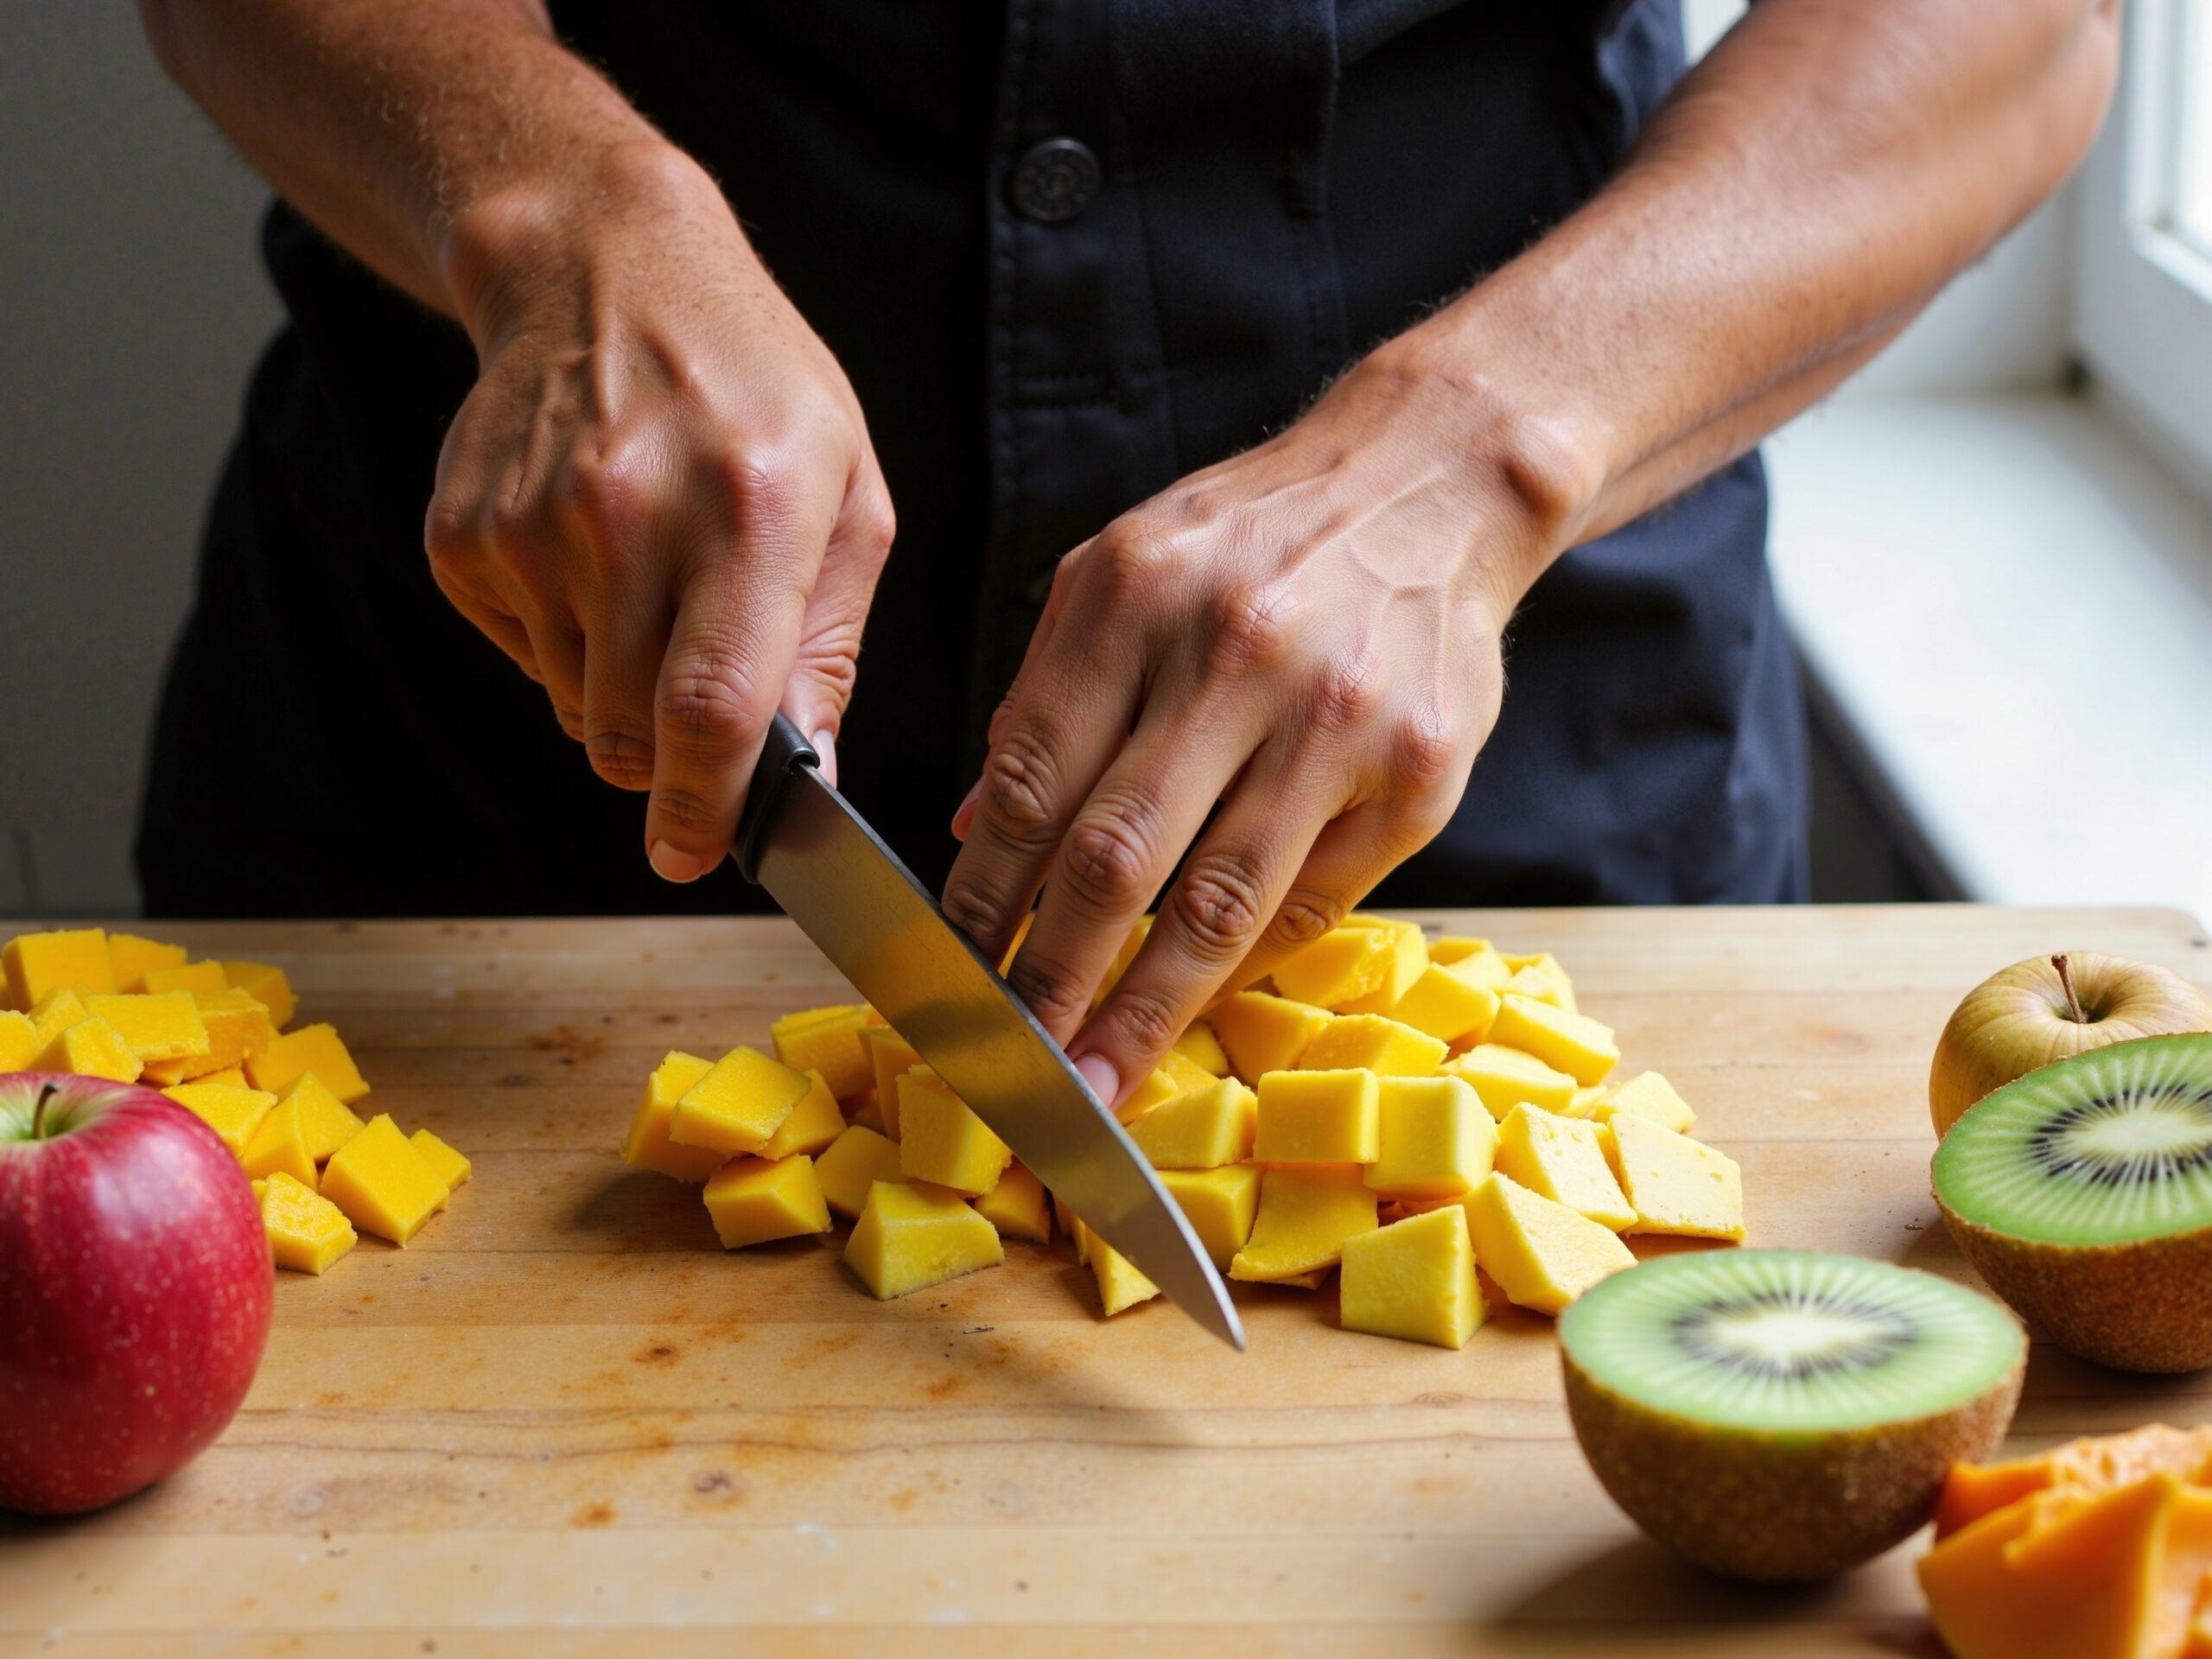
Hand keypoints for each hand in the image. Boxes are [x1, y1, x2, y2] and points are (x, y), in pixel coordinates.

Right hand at [424, 143, 893, 880]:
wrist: (602, 270)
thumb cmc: (753, 392)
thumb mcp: (847, 497)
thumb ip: (827, 649)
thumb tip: (808, 777)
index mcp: (752, 507)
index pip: (713, 706)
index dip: (706, 806)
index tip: (696, 854)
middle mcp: (629, 514)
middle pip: (634, 731)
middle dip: (671, 764)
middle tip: (699, 717)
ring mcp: (531, 526)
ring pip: (577, 709)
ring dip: (622, 698)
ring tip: (656, 592)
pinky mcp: (464, 536)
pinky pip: (524, 660)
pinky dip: (566, 647)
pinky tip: (595, 560)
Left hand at [940, 337, 1587, 1106]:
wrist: (1431, 485)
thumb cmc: (1253, 538)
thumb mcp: (1121, 570)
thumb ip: (1045, 695)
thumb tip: (968, 829)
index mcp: (1135, 597)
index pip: (1030, 782)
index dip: (982, 895)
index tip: (949, 969)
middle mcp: (1235, 656)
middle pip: (1116, 858)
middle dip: (1050, 976)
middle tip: (1009, 1055)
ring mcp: (1336, 722)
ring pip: (1218, 905)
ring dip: (1143, 1009)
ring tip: (1092, 1075)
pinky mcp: (1416, 776)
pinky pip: (1310, 903)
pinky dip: (1242, 966)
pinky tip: (1192, 1003)